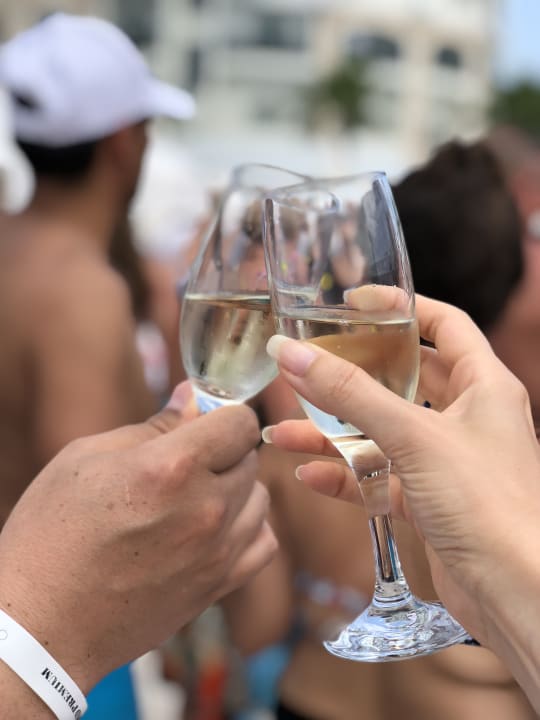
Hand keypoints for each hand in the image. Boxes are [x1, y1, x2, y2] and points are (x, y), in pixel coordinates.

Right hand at [0, 383, 275, 692]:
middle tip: (185, 462)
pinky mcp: (217, 587)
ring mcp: (217, 553)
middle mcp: (206, 509)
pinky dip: (248, 529)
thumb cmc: (51, 534)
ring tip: (194, 497)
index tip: (204, 422)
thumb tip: (193, 398)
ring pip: (259, 498)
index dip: (223, 415)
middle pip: (249, 458)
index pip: (240, 422)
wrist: (41, 624)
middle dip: (223, 451)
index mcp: (172, 467)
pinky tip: (216, 528)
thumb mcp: (87, 459)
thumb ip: (152, 426)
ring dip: (235, 489)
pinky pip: (263, 544)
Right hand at [265, 295, 539, 648]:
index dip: (400, 308)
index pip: (443, 323)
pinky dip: (347, 474)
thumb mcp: (414, 436)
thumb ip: (350, 394)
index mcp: (484, 384)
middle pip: (405, 377)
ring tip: (286, 429)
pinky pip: (381, 477)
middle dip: (356, 373)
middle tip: (311, 364)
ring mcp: (448, 461)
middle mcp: (469, 417)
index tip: (353, 302)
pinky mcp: (430, 502)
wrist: (517, 594)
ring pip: (384, 432)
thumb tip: (290, 354)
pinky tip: (310, 475)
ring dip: (336, 431)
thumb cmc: (486, 503)